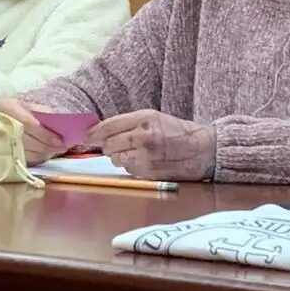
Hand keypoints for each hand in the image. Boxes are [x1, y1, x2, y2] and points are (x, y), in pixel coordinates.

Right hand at [0, 97, 68, 164]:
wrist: (4, 118)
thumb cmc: (23, 110)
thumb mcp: (33, 107)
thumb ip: (46, 115)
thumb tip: (61, 128)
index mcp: (8, 107)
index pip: (28, 123)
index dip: (45, 134)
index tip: (59, 140)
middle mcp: (1, 123)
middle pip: (27, 140)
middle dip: (47, 146)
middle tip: (63, 147)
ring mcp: (1, 140)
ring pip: (26, 152)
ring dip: (44, 153)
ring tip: (57, 150)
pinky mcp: (4, 153)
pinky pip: (24, 159)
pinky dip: (38, 158)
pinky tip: (47, 154)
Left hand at [90, 110, 215, 180]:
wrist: (203, 150)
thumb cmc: (177, 131)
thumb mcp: (153, 117)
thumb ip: (128, 123)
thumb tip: (101, 132)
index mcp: (145, 119)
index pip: (109, 126)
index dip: (94, 133)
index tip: (86, 136)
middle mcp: (144, 137)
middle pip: (109, 145)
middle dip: (109, 146)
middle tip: (115, 145)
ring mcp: (147, 157)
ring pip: (117, 159)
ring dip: (121, 157)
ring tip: (136, 152)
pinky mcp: (150, 172)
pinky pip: (129, 170)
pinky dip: (132, 167)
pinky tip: (146, 161)